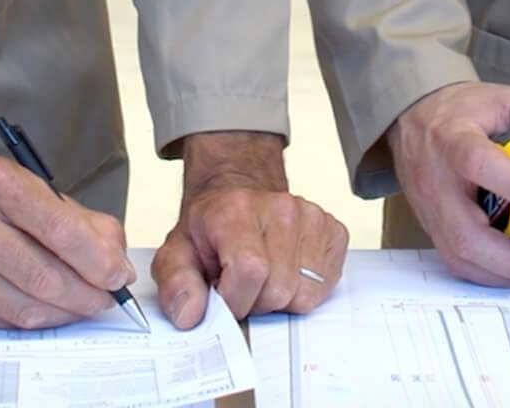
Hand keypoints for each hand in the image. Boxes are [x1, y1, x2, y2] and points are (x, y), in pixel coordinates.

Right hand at [0, 125, 134, 329]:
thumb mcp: (33, 192)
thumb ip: (83, 223)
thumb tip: (116, 264)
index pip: (60, 228)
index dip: (98, 260)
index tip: (119, 275)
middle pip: (44, 275)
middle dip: (87, 294)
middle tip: (106, 298)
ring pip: (24, 307)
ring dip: (63, 312)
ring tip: (80, 305)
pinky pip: (1, 321)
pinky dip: (31, 320)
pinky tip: (42, 308)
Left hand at [151, 131, 349, 327]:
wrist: (238, 193)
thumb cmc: (210, 227)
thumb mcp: (177, 253)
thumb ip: (176, 284)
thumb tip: (189, 315)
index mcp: (236, 210)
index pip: (250, 272)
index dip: (235, 299)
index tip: (222, 296)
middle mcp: (280, 208)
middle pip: (279, 290)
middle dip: (256, 302)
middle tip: (242, 286)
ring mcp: (311, 218)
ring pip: (306, 294)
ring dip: (281, 299)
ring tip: (263, 279)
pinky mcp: (333, 231)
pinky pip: (326, 286)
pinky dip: (304, 290)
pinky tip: (286, 271)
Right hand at [390, 80, 509, 288]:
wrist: (415, 117)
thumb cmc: (462, 111)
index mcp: (454, 139)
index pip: (479, 163)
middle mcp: (437, 180)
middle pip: (464, 233)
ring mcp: (431, 209)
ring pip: (459, 256)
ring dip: (503, 273)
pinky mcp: (433, 227)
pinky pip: (457, 261)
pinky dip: (490, 274)